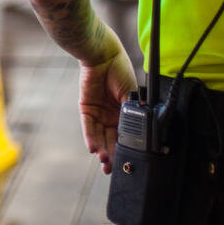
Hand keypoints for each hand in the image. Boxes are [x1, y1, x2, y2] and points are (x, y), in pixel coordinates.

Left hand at [79, 48, 137, 173]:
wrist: (104, 55)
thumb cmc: (120, 70)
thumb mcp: (131, 96)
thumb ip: (132, 115)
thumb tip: (137, 135)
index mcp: (124, 112)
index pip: (125, 135)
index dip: (125, 149)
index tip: (125, 163)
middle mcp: (111, 114)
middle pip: (111, 139)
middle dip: (112, 154)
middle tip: (112, 168)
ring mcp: (98, 112)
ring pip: (99, 136)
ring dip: (101, 149)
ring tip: (104, 162)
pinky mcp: (86, 107)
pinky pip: (88, 126)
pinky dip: (91, 137)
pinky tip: (94, 148)